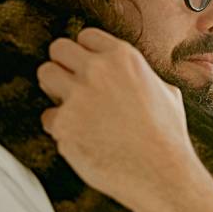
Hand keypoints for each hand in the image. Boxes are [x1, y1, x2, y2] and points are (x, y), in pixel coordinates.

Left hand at [37, 28, 199, 211]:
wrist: (161, 175)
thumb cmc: (168, 137)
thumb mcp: (167, 92)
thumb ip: (143, 76)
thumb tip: (137, 75)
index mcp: (124, 58)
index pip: (87, 36)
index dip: (86, 53)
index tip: (88, 67)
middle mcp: (97, 71)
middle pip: (58, 48)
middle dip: (64, 65)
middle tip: (72, 84)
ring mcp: (77, 97)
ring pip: (45, 74)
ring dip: (54, 90)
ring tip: (71, 107)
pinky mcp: (63, 124)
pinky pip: (48, 117)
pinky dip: (60, 128)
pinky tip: (82, 138)